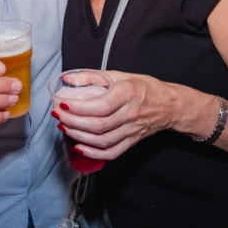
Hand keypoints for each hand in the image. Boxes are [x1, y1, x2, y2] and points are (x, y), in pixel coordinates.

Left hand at [51, 71, 177, 160]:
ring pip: (103, 140)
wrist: (169, 105)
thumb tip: (68, 80)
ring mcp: (132, 130)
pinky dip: (94, 153)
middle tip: (58, 116)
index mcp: (128, 93)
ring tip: (64, 128)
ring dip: (79, 136)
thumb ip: (92, 77)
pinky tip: (80, 147)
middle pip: (98, 125)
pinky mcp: (132, 142)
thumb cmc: (144, 87)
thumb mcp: (119, 75)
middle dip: (73, 122)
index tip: (62, 104)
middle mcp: (130, 113)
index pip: (100, 106)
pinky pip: (112, 152)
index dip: (79, 108)